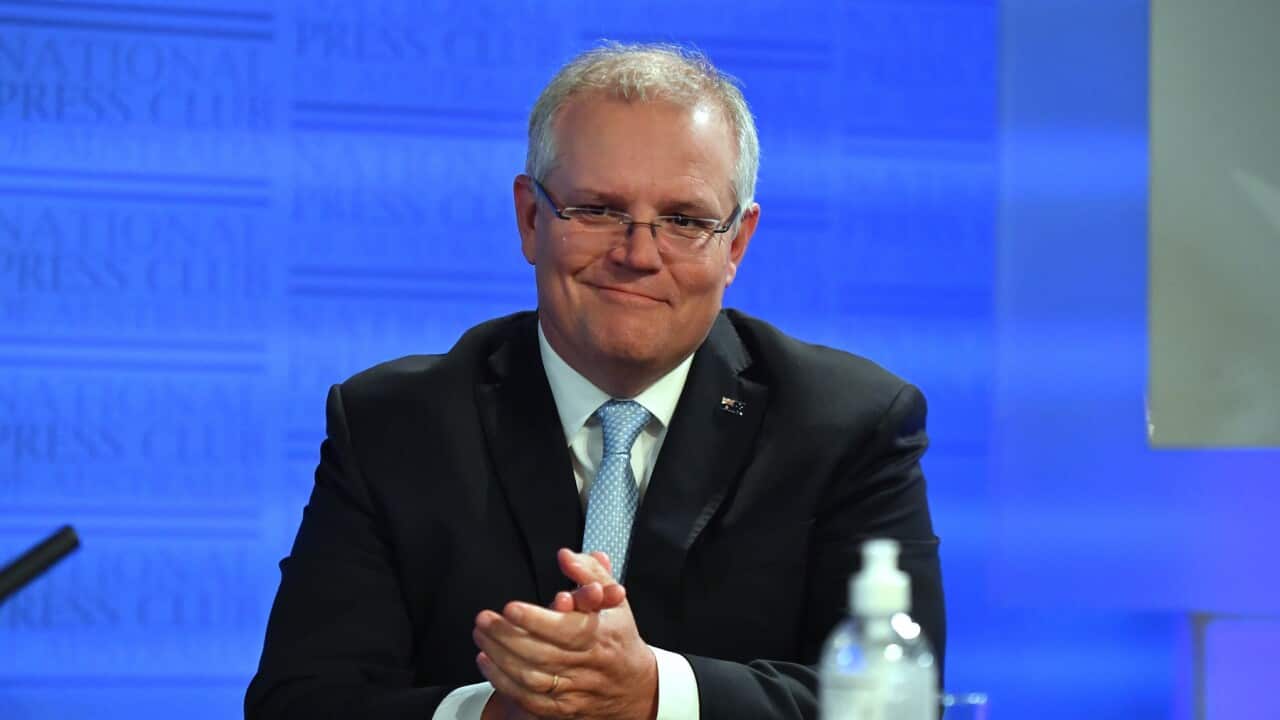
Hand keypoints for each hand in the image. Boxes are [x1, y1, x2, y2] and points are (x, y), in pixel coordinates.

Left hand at [473, 550, 657, 719]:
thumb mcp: (614, 600)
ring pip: (532, 679)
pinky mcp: (562, 709)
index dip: (536, 620)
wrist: (636, 688)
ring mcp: (574, 690)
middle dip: (507, 637)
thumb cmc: (618, 637)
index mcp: (601, 636)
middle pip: (542, 655)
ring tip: (482, 635)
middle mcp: (587, 665)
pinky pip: (528, 700)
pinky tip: (488, 662)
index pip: (566, 630)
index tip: (510, 607)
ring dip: (500, 658)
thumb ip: (589, 572)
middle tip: (484, 619)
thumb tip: (565, 556)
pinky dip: (504, 682)